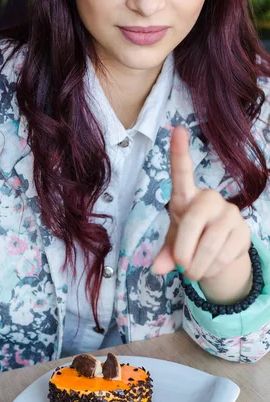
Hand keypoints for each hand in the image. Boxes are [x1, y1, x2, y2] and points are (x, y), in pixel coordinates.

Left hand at [151, 127, 251, 298]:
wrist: (217, 256)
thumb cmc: (189, 241)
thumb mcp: (172, 245)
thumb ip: (165, 253)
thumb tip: (158, 268)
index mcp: (186, 197)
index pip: (181, 172)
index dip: (179, 152)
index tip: (177, 129)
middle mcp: (209, 199)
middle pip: (192, 222)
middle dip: (183, 252)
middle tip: (181, 268)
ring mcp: (229, 213)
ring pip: (209, 244)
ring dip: (197, 266)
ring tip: (193, 271)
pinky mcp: (243, 230)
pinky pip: (223, 254)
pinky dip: (212, 268)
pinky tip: (211, 266)